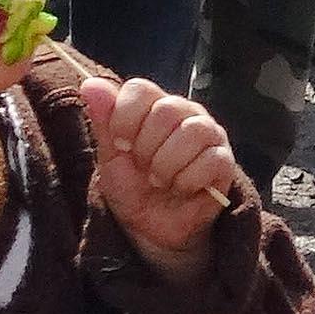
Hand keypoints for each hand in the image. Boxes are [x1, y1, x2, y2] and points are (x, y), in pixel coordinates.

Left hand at [80, 75, 239, 283]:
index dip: (124, 117)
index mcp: (155, 106)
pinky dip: (187, 181)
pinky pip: (211, 160)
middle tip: (144, 167)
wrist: (152, 230)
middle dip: (146, 147)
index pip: (140, 89)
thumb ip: (104, 120)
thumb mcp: (110, 158)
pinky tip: (181, 189)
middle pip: (167, 110)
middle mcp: (185, 113)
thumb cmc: (132, 188)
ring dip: (167, 165)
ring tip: (161, 180)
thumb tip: (90, 83)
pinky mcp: (224, 161)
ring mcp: (209, 135)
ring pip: (193, 132)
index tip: (120, 145)